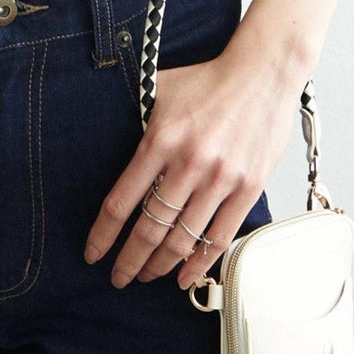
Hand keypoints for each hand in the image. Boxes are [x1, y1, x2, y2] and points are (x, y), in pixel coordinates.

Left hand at [82, 18, 304, 290]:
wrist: (262, 74)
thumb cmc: (207, 81)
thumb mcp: (158, 90)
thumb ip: (133, 116)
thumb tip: (101, 133)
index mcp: (159, 139)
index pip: (120, 201)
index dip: (103, 235)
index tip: (92, 254)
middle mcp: (187, 164)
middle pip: (149, 229)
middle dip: (128, 261)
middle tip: (117, 279)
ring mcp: (220, 179)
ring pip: (182, 239)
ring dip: (159, 266)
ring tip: (145, 276)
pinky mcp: (248, 188)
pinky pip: (220, 237)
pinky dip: (199, 263)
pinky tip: (184, 278)